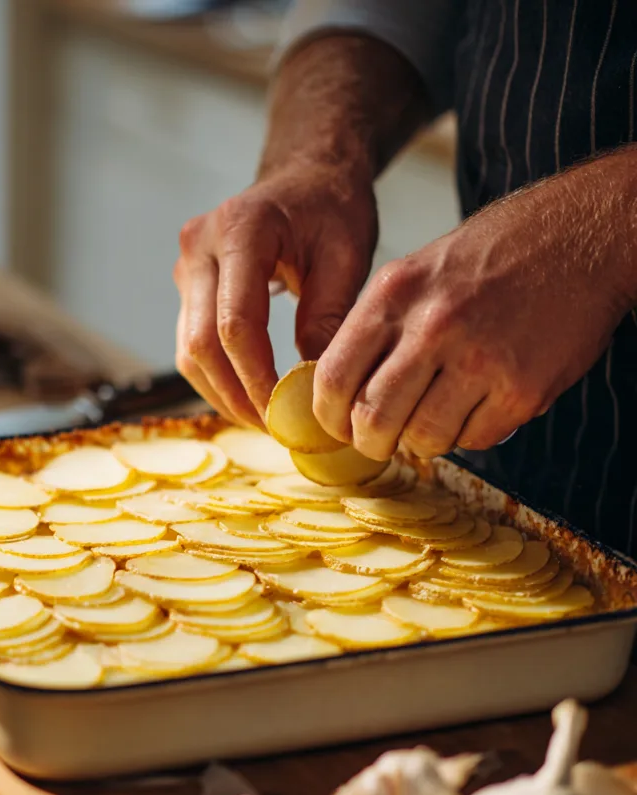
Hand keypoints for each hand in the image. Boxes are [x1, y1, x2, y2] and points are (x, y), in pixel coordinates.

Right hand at [174, 162, 377, 426]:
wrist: (306, 176)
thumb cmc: (330, 209)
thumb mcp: (345, 255)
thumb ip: (327, 317)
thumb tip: (311, 384)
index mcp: (239, 230)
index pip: (236, 323)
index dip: (256, 378)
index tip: (284, 413)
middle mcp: (198, 247)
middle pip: (201, 344)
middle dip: (236, 395)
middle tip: (274, 428)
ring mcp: (186, 268)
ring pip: (188, 351)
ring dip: (222, 394)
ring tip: (263, 420)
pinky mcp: (187, 287)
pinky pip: (191, 344)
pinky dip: (217, 377)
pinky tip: (248, 397)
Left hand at [314, 156, 636, 459]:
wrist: (583, 234)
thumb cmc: (493, 255)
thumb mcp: (414, 273)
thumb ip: (374, 329)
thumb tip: (339, 394)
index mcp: (394, 294)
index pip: (333, 378)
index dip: (329, 416)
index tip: (338, 426)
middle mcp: (433, 325)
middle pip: (372, 419)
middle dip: (370, 442)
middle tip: (379, 441)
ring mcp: (481, 359)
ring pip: (423, 438)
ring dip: (423, 439)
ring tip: (435, 415)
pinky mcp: (522, 388)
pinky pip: (474, 439)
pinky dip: (469, 433)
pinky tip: (478, 403)